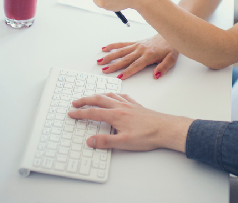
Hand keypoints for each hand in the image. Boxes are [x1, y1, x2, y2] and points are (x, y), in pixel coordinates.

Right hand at [68, 93, 192, 152]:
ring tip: (91, 97)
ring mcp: (129, 105)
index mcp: (116, 115)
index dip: (80, 113)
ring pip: (110, 96)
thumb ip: (105, 141)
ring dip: (98, 95)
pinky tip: (115, 96)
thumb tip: (90, 141)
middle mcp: (121, 107)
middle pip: (99, 100)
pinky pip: (122, 96)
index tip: (71, 113)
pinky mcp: (137, 106)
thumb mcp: (124, 142)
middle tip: (75, 102)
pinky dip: (114, 94)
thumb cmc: (148, 135)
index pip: (93, 113)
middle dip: (85, 100)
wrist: (166, 128)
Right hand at [98, 35, 179, 80]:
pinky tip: (105, 48)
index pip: (136, 65)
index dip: (127, 71)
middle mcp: (141, 49)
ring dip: (110, 56)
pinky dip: (113, 46)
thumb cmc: (171, 46)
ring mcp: (137, 45)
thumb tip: (156, 75)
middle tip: (105, 69)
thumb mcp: (172, 59)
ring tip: (100, 60)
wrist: (170, 32)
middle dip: (114, 65)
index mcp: (149, 55)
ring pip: (121, 51)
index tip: (119, 76)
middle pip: (125, 59)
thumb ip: (163, 67)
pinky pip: (122, 44)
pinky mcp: (136, 42)